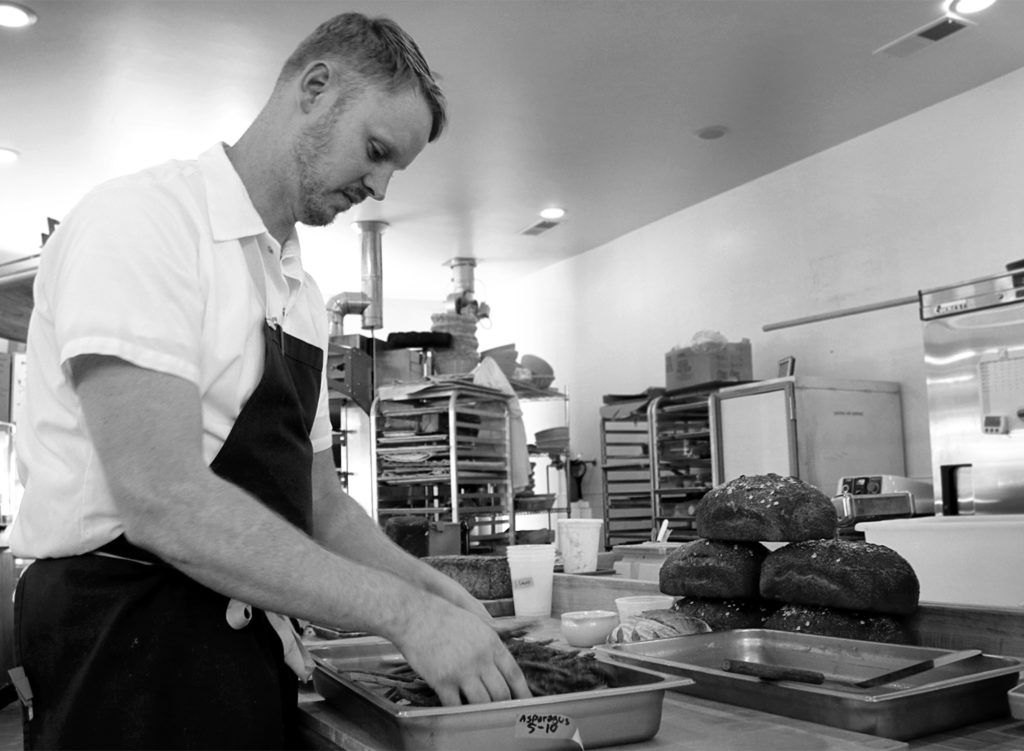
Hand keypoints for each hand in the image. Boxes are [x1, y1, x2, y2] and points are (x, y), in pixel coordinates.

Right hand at [393, 598, 531, 705]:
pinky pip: (456, 705)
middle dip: (503, 704)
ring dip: (483, 709)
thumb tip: (501, 665)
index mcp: (492, 643)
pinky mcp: (442, 681)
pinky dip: (459, 710)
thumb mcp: (476, 624)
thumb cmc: (444, 616)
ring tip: (481, 711)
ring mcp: (462, 671)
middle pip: (501, 693)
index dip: (522, 692)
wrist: (415, 615)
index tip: (525, 702)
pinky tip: (458, 708)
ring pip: (482, 703)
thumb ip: (491, 644)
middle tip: (502, 710)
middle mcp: (481, 659)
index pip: (514, 674)